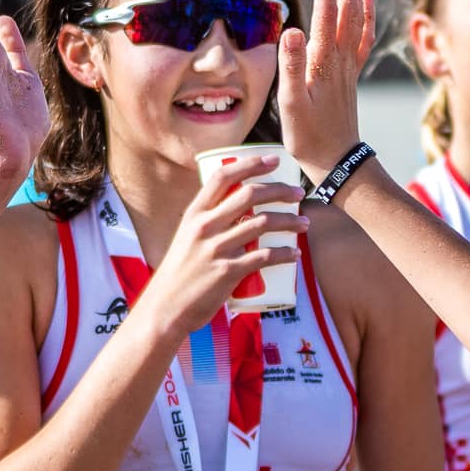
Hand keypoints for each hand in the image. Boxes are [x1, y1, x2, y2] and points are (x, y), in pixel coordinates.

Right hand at [141, 154, 304, 336]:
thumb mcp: (186, 240)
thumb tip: (237, 215)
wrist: (164, 309)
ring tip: (305, 223)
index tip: (273, 160)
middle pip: (250, 195)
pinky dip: (284, 254)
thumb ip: (208, 225)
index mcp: (193, 214)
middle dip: (280, 190)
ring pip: (263, 223)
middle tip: (298, 194)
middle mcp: (204, 226)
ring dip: (290, 221)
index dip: (250, 163)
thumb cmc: (177, 276)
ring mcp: (216, 248)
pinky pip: (264, 257)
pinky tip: (295, 254)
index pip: (223, 176)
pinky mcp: (228, 272)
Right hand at [278, 0, 376, 181]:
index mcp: (323, 60)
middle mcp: (340, 57)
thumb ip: (291, 67)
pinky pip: (363, 36)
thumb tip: (291, 29)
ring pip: (357, 16)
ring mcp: (348, 65)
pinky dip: (367, 13)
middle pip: (346, 6)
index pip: (326, 12)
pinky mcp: (351, 74)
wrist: (338, 162)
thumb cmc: (309, 137)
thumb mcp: (292, 105)